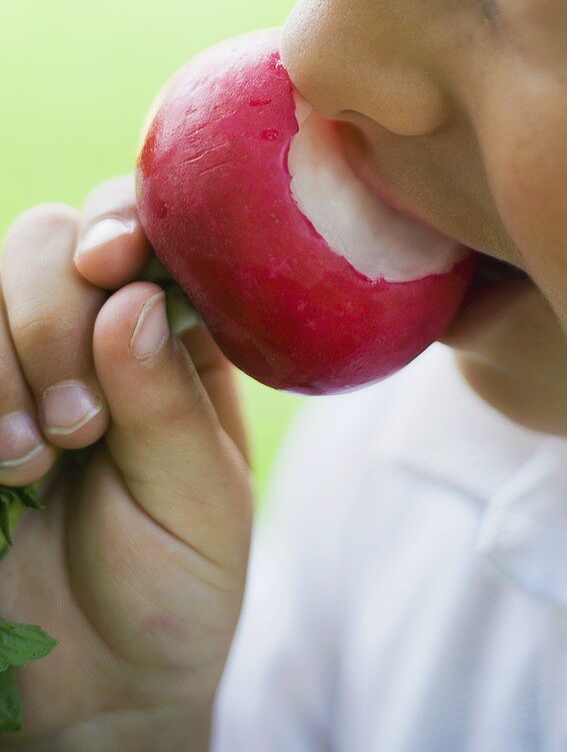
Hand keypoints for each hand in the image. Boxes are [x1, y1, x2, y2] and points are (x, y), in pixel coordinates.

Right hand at [0, 175, 251, 743]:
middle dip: (55, 316)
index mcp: (174, 335)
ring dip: (2, 359)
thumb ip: (167, 401)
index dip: (124, 222)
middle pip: (46, 240)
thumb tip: (129, 298)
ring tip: (33, 460)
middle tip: (81, 425)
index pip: (146, 230)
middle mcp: (91, 331)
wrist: (98, 690)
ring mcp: (14, 365)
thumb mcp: (200, 500)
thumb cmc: (172, 586)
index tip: (109, 261)